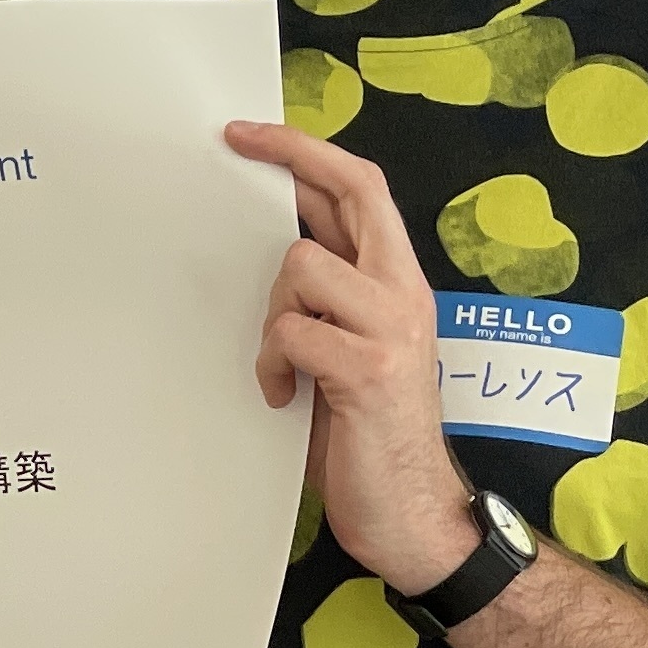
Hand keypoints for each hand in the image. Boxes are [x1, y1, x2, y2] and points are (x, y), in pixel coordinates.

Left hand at [224, 121, 480, 595]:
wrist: (413, 513)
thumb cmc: (369, 436)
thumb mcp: (349, 350)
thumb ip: (327, 299)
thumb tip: (272, 248)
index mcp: (399, 284)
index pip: (362, 189)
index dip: (308, 152)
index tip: (252, 134)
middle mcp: (403, 294)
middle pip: (351, 192)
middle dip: (288, 157)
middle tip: (234, 144)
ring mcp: (391, 328)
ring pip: (300, 268)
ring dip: (272, 313)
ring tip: (281, 365)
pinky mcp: (368, 369)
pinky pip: (293, 334)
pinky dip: (274, 365)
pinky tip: (284, 397)